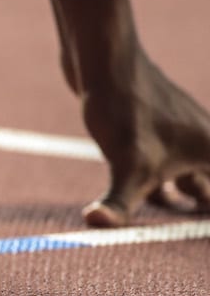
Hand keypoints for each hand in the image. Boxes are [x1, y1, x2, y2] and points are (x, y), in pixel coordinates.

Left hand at [80, 53, 209, 226]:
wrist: (103, 59)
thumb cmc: (124, 107)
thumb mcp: (125, 164)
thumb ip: (120, 202)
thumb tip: (96, 222)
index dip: (205, 211)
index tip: (197, 229)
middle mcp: (203, 144)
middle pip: (208, 193)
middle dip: (198, 211)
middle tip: (181, 237)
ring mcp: (177, 137)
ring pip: (186, 180)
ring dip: (175, 204)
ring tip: (162, 227)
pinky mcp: (151, 132)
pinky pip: (162, 168)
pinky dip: (156, 188)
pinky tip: (129, 200)